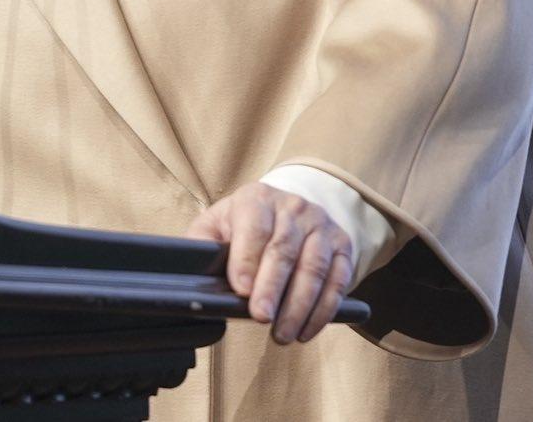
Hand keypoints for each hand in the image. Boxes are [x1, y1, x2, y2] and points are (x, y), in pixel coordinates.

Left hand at [187, 180, 354, 343]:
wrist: (290, 212)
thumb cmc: (244, 227)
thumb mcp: (217, 225)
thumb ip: (202, 244)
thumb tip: (190, 271)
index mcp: (257, 198)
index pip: (253, 226)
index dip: (247, 259)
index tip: (240, 290)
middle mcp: (293, 207)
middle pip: (284, 248)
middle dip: (272, 287)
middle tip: (261, 317)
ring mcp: (321, 225)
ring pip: (313, 267)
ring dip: (299, 305)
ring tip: (282, 334)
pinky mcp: (342, 246)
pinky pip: (338, 280)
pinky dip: (323, 309)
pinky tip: (306, 330)